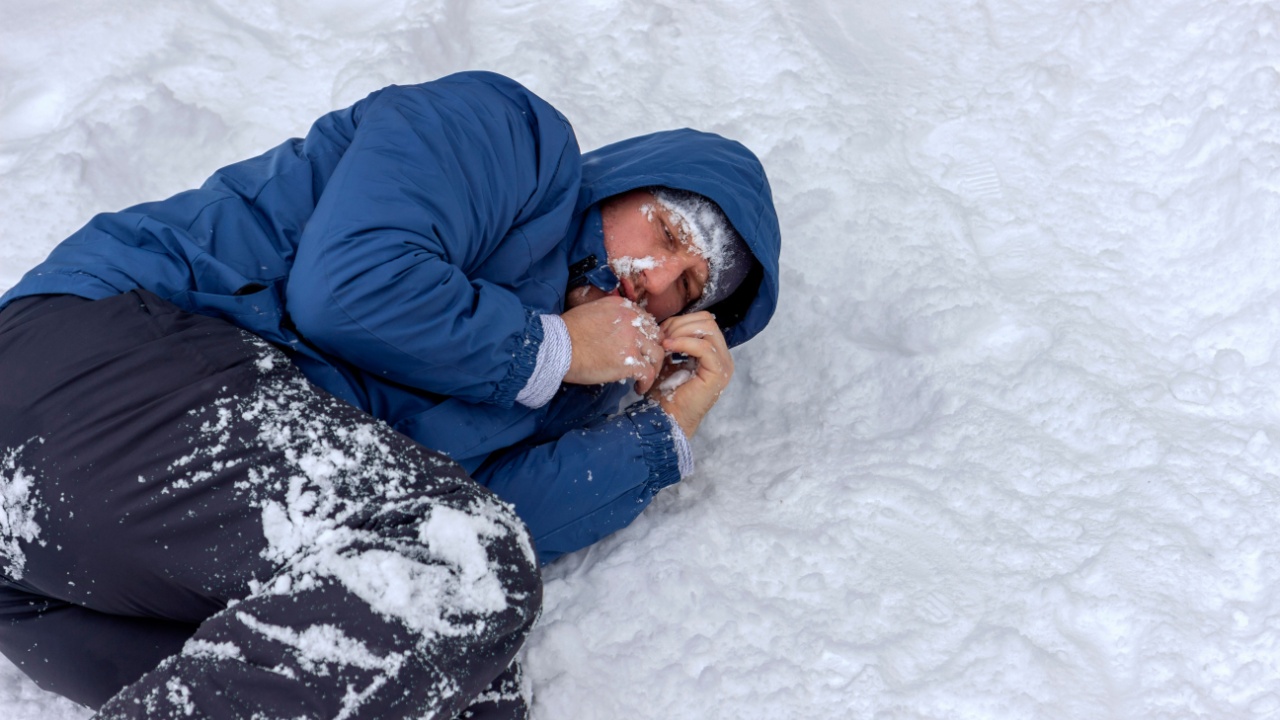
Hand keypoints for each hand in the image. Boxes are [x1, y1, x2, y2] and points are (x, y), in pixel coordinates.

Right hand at [561, 295, 664, 392]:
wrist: (558, 347)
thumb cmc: (566, 332)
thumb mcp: (591, 311)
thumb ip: (608, 316)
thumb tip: (614, 329)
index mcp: (622, 307)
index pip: (646, 320)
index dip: (646, 335)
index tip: (642, 346)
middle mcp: (631, 320)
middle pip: (655, 336)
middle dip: (653, 349)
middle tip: (647, 361)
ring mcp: (632, 341)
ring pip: (657, 354)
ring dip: (653, 367)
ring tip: (645, 377)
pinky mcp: (630, 361)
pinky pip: (648, 372)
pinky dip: (647, 382)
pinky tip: (639, 388)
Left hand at [647, 311, 732, 437]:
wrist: (666, 418)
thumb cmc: (665, 392)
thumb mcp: (668, 359)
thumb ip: (673, 340)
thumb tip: (666, 322)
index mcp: (713, 352)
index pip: (703, 320)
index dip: (680, 321)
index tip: (661, 332)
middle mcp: (723, 356)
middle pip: (707, 321)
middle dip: (680, 324)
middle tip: (661, 337)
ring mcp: (723, 365)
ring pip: (708, 329)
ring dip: (681, 332)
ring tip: (664, 343)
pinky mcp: (718, 374)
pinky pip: (705, 347)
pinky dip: (684, 343)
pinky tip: (668, 347)